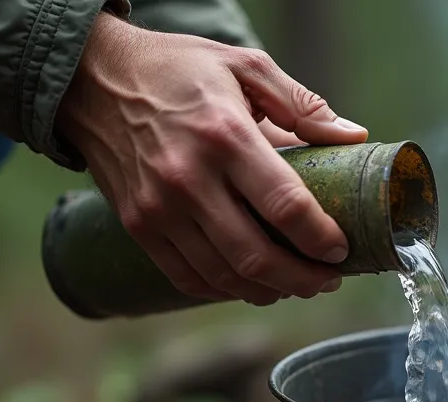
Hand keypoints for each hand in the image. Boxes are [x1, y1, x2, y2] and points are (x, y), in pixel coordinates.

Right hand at [57, 12, 366, 304]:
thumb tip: (354, 137)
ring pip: (224, 276)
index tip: (341, 250)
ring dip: (269, 291)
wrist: (93, 79)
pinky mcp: (138, 225)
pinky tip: (251, 284)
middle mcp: (188, 178)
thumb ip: (302, 104)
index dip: (320, 238)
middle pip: (257, 255)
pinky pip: (188, 277)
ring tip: (296, 285)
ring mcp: (158, 207)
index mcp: (225, 135)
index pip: (285, 206)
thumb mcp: (244, 65)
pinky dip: (225, 291)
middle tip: (328, 280)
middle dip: (303, 280)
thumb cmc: (178, 69)